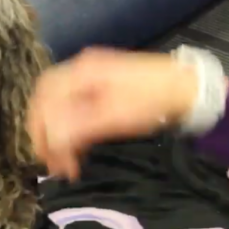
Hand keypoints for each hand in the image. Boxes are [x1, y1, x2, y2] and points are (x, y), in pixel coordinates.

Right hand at [26, 47, 200, 179]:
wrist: (186, 87)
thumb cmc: (153, 101)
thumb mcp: (115, 117)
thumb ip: (79, 127)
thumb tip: (52, 141)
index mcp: (81, 72)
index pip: (46, 99)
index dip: (42, 131)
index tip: (50, 159)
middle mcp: (79, 68)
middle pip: (45, 98)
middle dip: (42, 131)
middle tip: (49, 160)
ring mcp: (89, 73)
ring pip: (56, 101)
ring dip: (54, 130)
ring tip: (60, 159)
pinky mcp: (98, 83)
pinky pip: (71, 102)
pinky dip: (68, 125)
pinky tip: (73, 144)